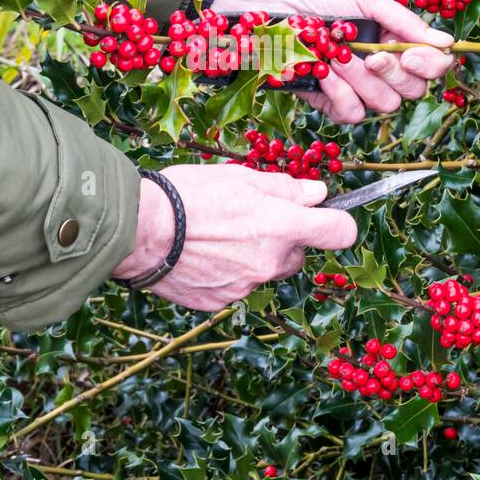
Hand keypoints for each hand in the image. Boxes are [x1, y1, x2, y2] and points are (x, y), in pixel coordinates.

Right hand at [111, 164, 356, 310]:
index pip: (340, 232)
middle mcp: (270, 262)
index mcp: (281, 227)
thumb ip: (285, 188)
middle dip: (283, 238)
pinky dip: (227, 272)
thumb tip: (317, 194)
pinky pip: (237, 286)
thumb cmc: (188, 196)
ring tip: (218, 235)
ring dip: (254, 256)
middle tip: (250, 218)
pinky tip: (202, 254)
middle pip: (297, 254)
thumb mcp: (241, 178)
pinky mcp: (221, 301)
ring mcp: (246, 286)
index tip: (327, 216)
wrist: (138, 231)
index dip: (338, 222)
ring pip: (265, 270)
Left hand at [210, 0, 453, 122]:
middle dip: (393, 72)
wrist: (270, 4)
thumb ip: (405, 23)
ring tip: (338, 56)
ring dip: (362, 80)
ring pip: (383, 104)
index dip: (429, 65)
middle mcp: (379, 66)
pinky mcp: (329, 101)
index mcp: (393, 39)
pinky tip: (324, 73)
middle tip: (371, 54)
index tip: (409, 54)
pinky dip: (340, 95)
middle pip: (412, 90)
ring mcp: (355, 86)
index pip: (431, 65)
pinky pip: (352, 113)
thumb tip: (446, 42)